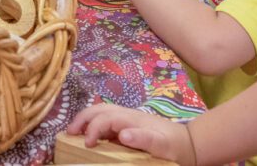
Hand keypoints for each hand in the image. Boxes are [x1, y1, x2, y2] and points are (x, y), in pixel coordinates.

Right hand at [67, 104, 194, 165]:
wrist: (188, 143)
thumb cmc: (174, 146)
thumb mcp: (161, 145)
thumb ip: (143, 138)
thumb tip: (122, 133)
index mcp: (131, 119)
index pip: (104, 118)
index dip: (92, 129)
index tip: (86, 144)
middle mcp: (126, 115)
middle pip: (98, 109)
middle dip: (81, 118)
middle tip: (68, 133)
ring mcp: (127, 118)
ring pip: (100, 111)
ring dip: (85, 119)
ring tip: (74, 132)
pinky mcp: (128, 125)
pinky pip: (105, 119)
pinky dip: (93, 123)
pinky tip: (90, 134)